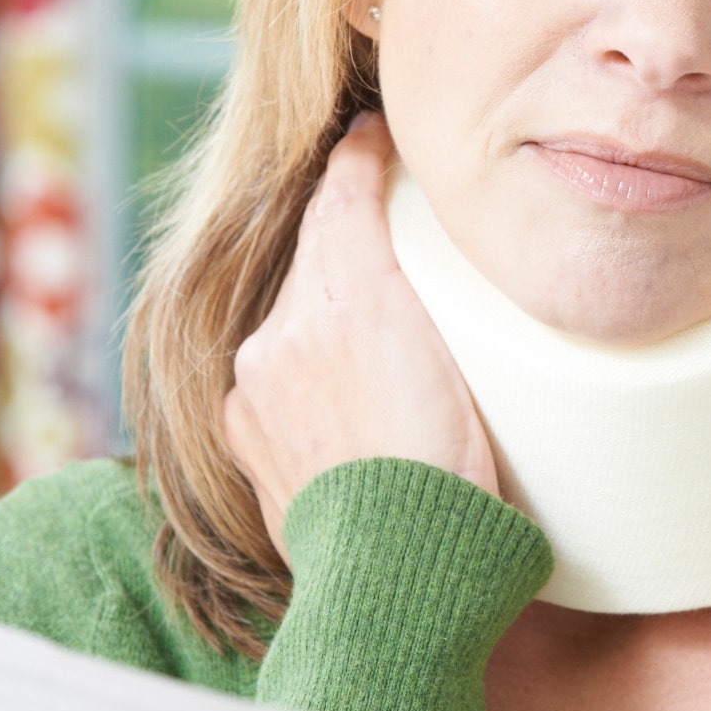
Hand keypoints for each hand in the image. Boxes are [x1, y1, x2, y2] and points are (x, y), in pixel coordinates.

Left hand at [223, 113, 499, 551]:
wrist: (399, 576)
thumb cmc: (457, 479)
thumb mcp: (467, 369)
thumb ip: (422, 297)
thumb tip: (398, 228)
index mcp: (345, 301)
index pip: (341, 200)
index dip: (359, 159)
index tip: (373, 134)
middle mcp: (282, 333)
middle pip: (314, 261)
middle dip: (347, 246)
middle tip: (394, 244)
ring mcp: (253, 388)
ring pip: (291, 322)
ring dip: (325, 320)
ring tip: (378, 344)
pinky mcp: (242, 437)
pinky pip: (271, 382)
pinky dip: (302, 379)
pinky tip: (345, 405)